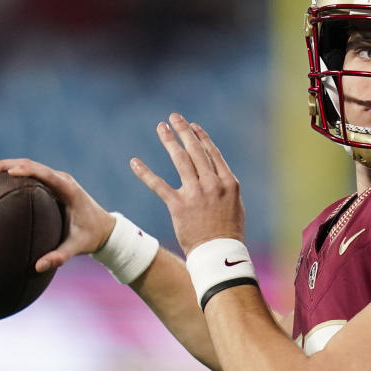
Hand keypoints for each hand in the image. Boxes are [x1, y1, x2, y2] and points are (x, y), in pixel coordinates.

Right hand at [0, 158, 115, 271]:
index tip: (9, 172)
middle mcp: (59, 179)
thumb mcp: (78, 248)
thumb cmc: (91, 237)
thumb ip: (60, 256)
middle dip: (1, 165)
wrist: (104, 229)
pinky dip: (4, 175)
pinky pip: (24, 175)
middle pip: (27, 164)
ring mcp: (53, 179)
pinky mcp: (47, 183)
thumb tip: (37, 267)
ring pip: (23, 166)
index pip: (46, 174)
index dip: (27, 170)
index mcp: (68, 189)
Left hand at [131, 113, 244, 254]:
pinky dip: (145, 173)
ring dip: (169, 141)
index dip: (201, 138)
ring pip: (180, 160)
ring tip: (161, 128)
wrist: (219, 254)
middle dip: (184, 131)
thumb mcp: (235, 205)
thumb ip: (225, 187)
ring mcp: (196, 193)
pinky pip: (158, 185)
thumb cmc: (228, 232)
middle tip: (175, 117)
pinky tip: (135, 162)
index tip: (193, 126)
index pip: (213, 153)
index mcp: (229, 182)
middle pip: (196, 151)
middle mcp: (213, 184)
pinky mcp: (178, 205)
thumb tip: (216, 173)